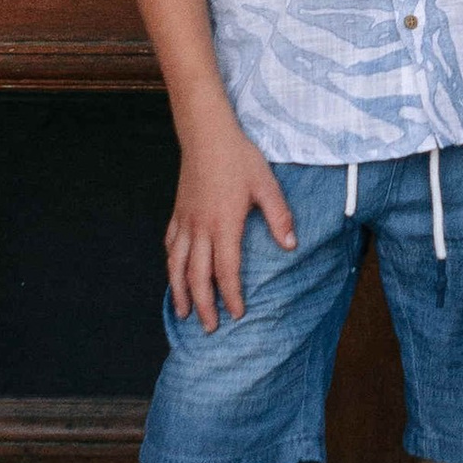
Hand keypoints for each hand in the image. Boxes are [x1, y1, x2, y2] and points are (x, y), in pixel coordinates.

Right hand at [165, 122, 295, 329]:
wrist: (206, 133)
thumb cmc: (239, 158)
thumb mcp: (266, 185)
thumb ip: (279, 217)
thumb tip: (291, 246)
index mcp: (224, 225)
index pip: (226, 270)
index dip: (231, 296)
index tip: (237, 314)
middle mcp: (200, 228)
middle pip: (197, 276)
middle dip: (203, 305)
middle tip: (209, 328)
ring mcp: (185, 221)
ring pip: (178, 265)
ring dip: (180, 292)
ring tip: (183, 313)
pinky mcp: (177, 212)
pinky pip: (171, 244)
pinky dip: (171, 264)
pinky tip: (174, 274)